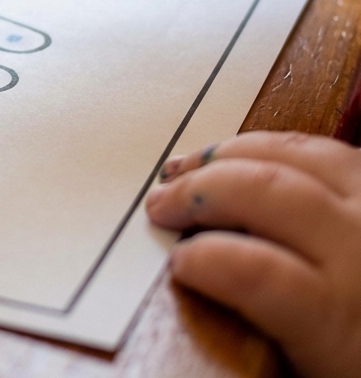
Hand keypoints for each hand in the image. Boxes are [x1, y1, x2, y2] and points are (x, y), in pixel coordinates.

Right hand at [146, 131, 360, 377]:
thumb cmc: (360, 358)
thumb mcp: (310, 369)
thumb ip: (255, 318)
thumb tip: (189, 277)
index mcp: (341, 319)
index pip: (258, 273)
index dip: (205, 260)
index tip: (176, 264)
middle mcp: (360, 249)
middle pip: (265, 191)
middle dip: (199, 190)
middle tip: (161, 205)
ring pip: (288, 152)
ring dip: (224, 155)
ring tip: (186, 169)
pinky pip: (314, 145)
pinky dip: (264, 146)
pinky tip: (236, 158)